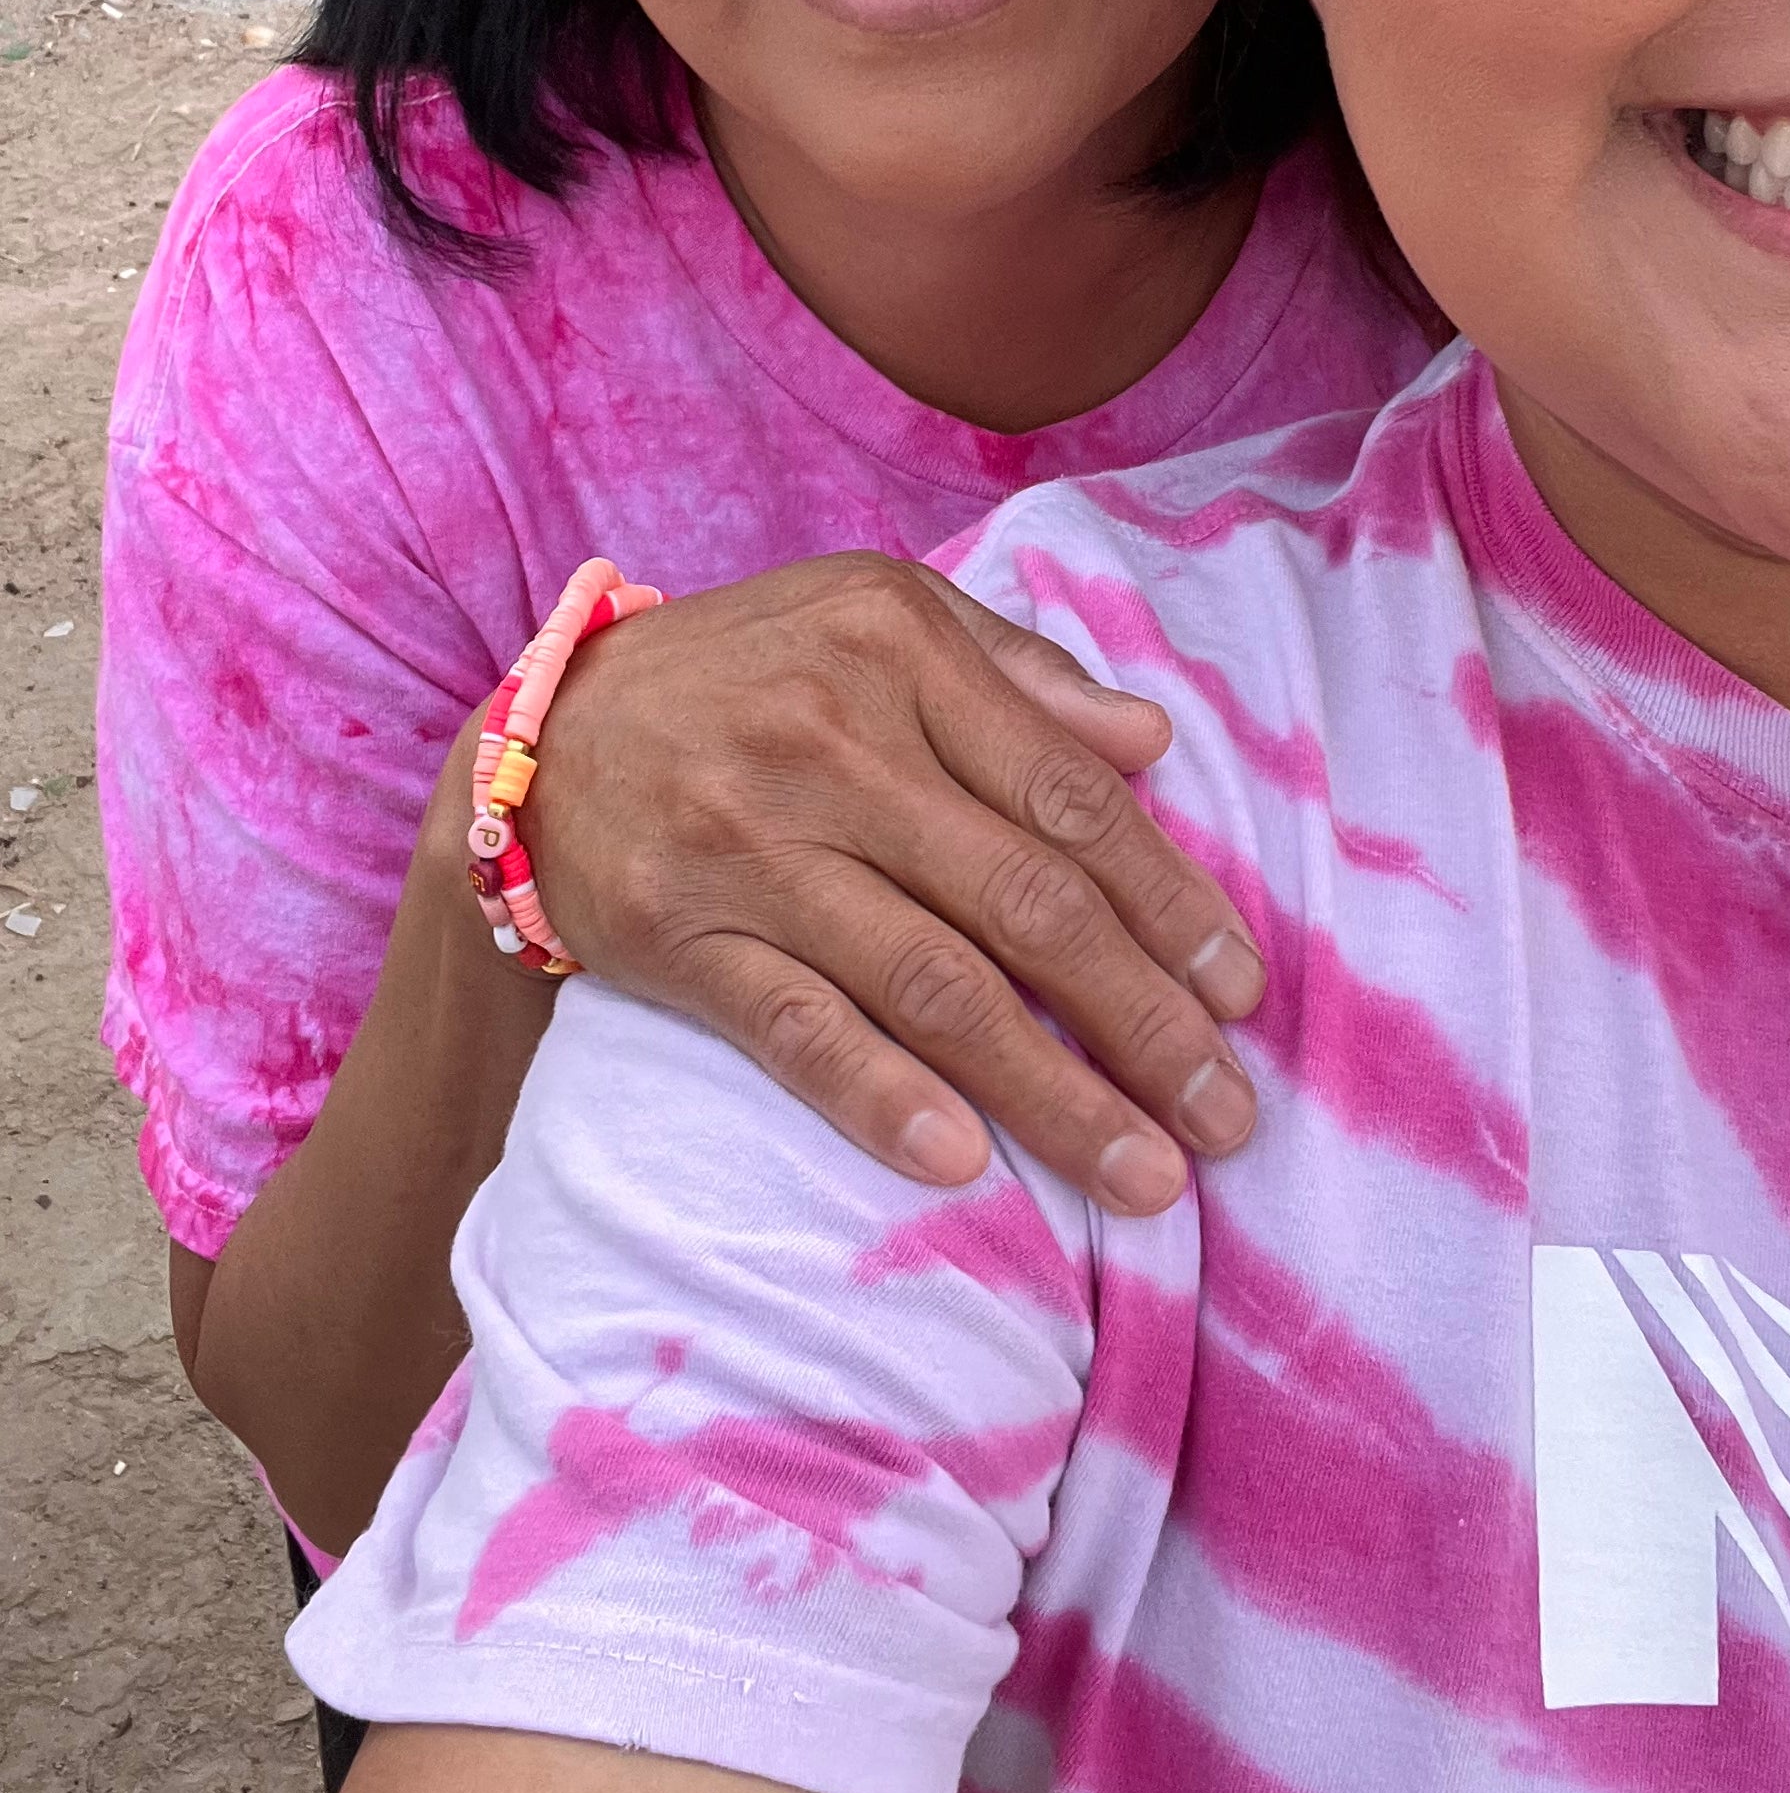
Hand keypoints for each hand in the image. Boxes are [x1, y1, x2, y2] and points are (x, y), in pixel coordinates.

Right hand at [519, 555, 1264, 1212]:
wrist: (542, 732)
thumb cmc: (751, 674)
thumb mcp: (876, 616)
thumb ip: (1020, 673)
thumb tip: (1153, 745)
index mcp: (901, 652)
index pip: (1069, 796)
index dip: (1169, 901)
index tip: (1244, 994)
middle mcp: (834, 744)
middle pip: (1024, 901)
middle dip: (1142, 1018)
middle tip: (1227, 1116)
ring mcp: (753, 847)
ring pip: (934, 985)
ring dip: (1052, 1092)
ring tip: (1145, 1177)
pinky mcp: (681, 937)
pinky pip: (799, 1030)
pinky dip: (884, 1100)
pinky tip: (966, 1165)